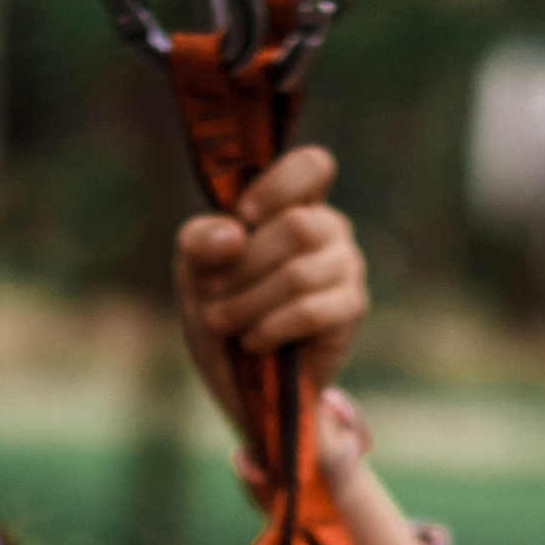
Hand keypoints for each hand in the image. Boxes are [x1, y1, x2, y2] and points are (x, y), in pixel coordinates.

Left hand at [174, 143, 368, 419]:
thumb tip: (233, 235)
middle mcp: (328, 228)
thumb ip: (200, 240)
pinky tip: (252, 341)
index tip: (243, 214)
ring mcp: (345, 267)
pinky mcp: (350, 308)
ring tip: (223, 322)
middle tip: (212, 292)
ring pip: (299, 273)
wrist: (240, 377)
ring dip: (249, 302)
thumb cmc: (220, 306)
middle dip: (244, 265)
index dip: (279, 185)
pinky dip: (272, 327)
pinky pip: (311, 311)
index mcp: (295, 202)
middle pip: (296, 226)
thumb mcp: (194, 268)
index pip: (312, 167)